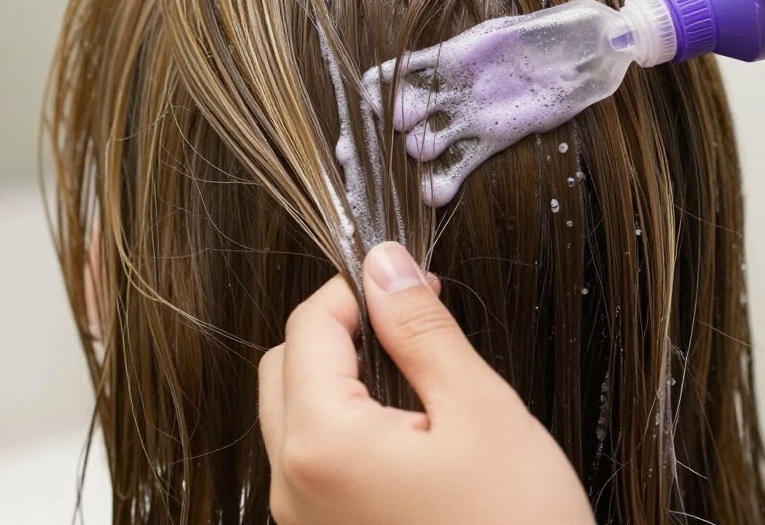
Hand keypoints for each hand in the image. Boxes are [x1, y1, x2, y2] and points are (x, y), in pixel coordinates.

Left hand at [258, 242, 593, 524]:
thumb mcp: (479, 412)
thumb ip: (421, 330)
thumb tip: (385, 264)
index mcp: (322, 444)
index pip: (308, 325)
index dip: (356, 287)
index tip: (408, 281)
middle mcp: (294, 484)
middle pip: (285, 364)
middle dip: (338, 330)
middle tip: (409, 326)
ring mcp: (304, 518)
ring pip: (293, 410)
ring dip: (340, 376)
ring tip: (415, 380)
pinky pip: (311, 456)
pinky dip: (343, 422)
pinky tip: (405, 429)